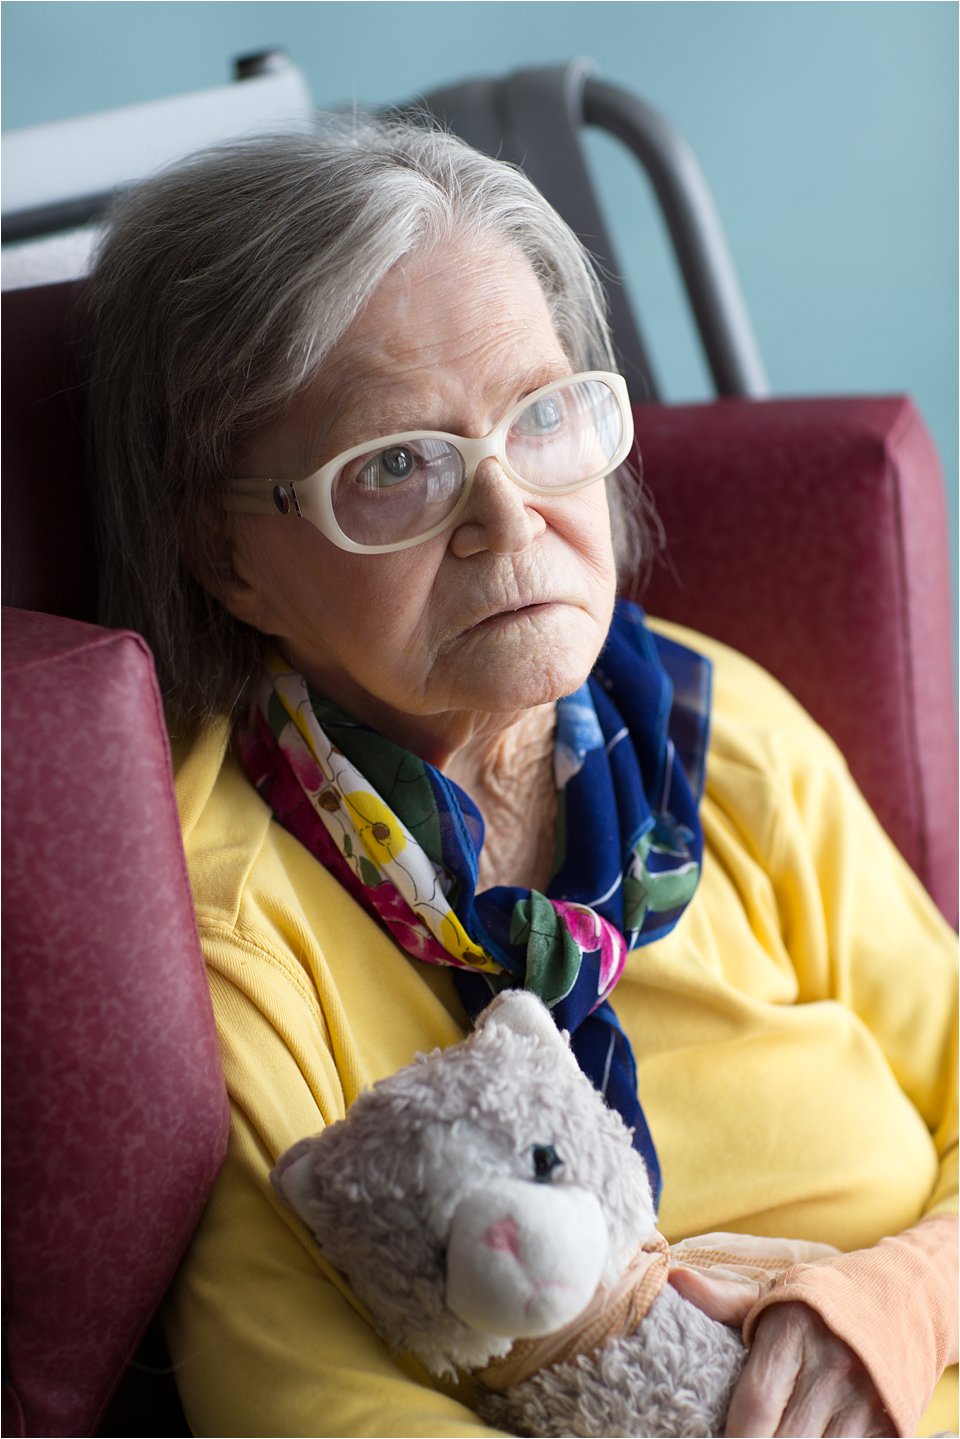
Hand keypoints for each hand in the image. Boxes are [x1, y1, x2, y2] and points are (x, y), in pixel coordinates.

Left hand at [668, 1267, 893, 1436]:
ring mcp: (863, 1398)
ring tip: (769, 1437)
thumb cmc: (819, 1302)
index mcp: (792, 1330)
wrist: (901, 1298)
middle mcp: (831, 1365)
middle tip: (742, 1438)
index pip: (754, 1405)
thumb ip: (723, 1300)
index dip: (732, 1437)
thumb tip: (674, 1280)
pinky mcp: (888, 1423)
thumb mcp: (773, 1295)